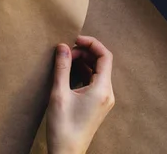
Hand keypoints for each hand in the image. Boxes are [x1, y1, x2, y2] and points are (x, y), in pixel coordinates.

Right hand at [46, 35, 114, 153]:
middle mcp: (107, 93)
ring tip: (66, 61)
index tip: (75, 39)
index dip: (92, 43)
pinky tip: (69, 73)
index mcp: (102, 90)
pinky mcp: (98, 104)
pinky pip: (94, 80)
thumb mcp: (59, 94)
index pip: (105, 56)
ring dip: (83, 62)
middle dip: (84, 52)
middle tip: (66, 52)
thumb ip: (62, 67)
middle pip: (102, 62)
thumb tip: (63, 46)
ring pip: (98, 71)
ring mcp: (104, 100)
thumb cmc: (63, 127)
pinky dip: (83, 72)